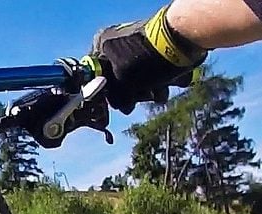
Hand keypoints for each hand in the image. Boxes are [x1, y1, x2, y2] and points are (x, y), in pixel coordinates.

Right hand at [91, 4, 206, 113]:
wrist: (183, 38)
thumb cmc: (145, 58)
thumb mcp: (121, 82)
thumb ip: (116, 97)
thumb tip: (122, 106)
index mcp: (104, 45)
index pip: (98, 76)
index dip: (109, 94)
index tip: (120, 104)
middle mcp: (120, 43)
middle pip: (122, 79)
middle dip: (137, 92)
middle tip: (144, 95)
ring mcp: (143, 46)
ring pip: (144, 77)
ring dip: (154, 89)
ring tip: (161, 91)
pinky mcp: (163, 49)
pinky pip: (160, 71)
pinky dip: (167, 79)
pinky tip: (173, 81)